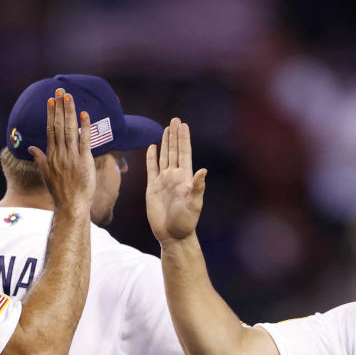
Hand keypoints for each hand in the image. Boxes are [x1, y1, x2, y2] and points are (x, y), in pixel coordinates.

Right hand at [28, 88, 95, 217]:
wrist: (70, 206)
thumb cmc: (59, 191)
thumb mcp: (45, 174)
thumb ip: (39, 158)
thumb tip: (31, 147)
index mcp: (50, 155)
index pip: (50, 129)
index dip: (51, 113)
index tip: (51, 100)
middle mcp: (59, 154)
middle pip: (58, 125)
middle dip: (60, 106)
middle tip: (61, 90)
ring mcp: (71, 157)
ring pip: (69, 129)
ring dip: (70, 111)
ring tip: (69, 97)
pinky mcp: (84, 162)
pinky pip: (84, 141)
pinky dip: (85, 127)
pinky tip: (84, 114)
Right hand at [146, 117, 207, 241]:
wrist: (172, 235)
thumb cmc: (186, 222)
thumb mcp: (194, 204)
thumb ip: (198, 187)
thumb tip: (203, 171)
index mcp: (185, 178)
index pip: (184, 153)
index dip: (183, 139)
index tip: (183, 124)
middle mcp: (174, 176)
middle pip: (174, 151)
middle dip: (174, 135)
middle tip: (175, 119)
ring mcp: (163, 181)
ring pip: (164, 157)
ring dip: (165, 143)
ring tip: (166, 128)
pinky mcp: (152, 188)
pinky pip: (151, 169)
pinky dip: (151, 158)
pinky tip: (152, 148)